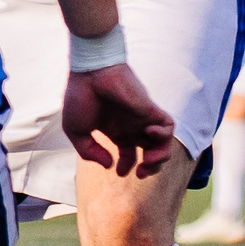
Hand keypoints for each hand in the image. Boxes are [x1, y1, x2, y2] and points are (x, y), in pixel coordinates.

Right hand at [62, 61, 175, 177]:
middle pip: (151, 152)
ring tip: (148, 160)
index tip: (119, 171)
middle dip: (151, 168)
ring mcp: (142, 118)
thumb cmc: (80, 97)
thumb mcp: (76, 131)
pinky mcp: (150, 109)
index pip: (129, 153)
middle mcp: (131, 126)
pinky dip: (164, 135)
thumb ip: (88, 152)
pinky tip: (148, 133)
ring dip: (160, 157)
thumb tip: (108, 165)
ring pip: (164, 143)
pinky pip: (169, 126)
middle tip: (140, 173)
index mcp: (115, 130)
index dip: (127, 166)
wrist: (89, 72)